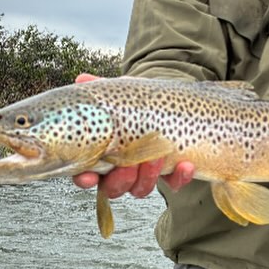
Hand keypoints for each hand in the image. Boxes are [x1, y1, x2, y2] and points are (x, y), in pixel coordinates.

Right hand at [71, 72, 194, 196]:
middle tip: (129, 164)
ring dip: (148, 176)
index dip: (86, 179)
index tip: (89, 176)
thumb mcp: (120, 96)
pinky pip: (173, 183)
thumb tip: (82, 80)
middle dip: (121, 179)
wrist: (169, 105)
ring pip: (141, 188)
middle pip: (114, 187)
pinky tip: (186, 164)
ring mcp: (145, 175)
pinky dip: (180, 177)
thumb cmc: (136, 104)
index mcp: (101, 156)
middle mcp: (120, 171)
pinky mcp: (169, 175)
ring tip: (156, 157)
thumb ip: (101, 91)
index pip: (87, 175)